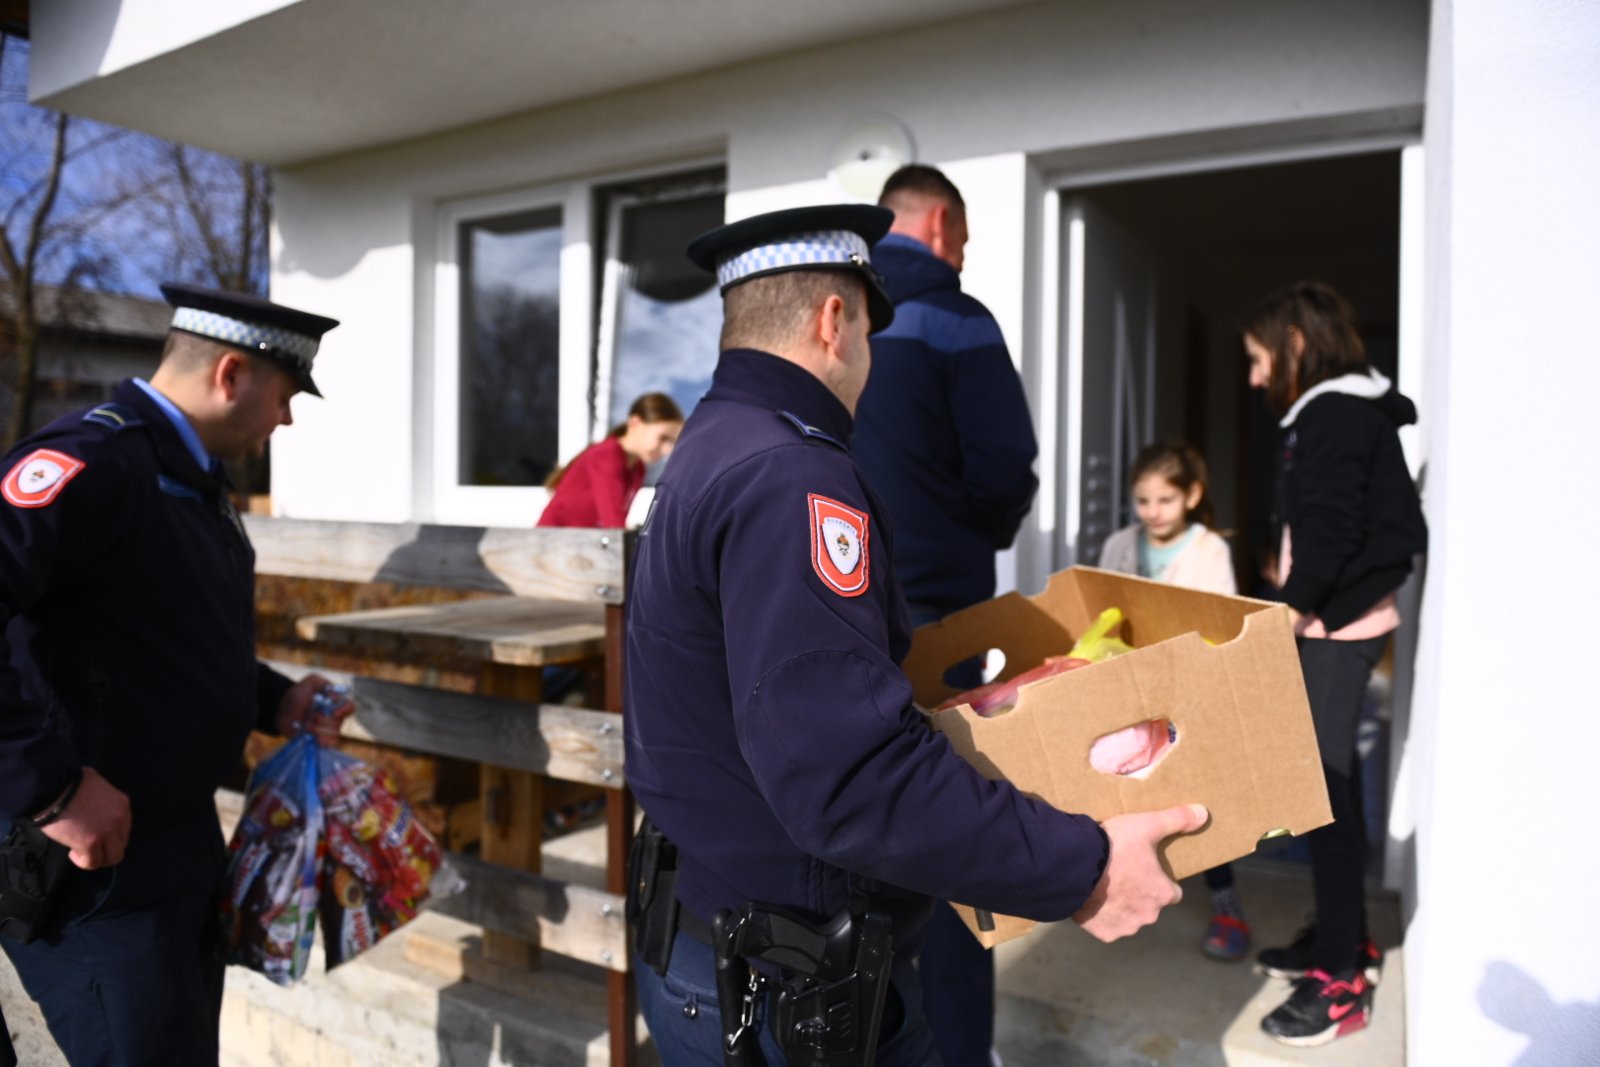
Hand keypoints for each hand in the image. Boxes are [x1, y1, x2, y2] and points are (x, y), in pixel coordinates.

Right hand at [38, 767, 131, 869]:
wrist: (53, 786)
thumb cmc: (70, 783)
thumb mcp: (96, 784)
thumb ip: (102, 798)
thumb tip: (95, 806)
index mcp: (122, 805)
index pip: (125, 829)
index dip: (110, 835)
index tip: (95, 834)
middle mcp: (119, 819)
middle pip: (121, 845)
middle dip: (106, 848)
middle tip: (89, 846)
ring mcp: (107, 832)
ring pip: (112, 858)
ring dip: (98, 858)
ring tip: (81, 852)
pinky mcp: (90, 843)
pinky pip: (93, 862)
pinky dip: (83, 861)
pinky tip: (72, 852)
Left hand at [276, 673, 352, 746]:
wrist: (282, 709)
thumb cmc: (298, 694)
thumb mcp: (311, 682)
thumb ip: (324, 684)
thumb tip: (335, 697)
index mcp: (335, 703)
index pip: (349, 707)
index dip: (344, 711)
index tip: (334, 713)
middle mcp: (335, 717)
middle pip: (339, 722)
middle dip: (323, 720)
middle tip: (310, 716)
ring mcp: (328, 729)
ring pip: (334, 734)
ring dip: (318, 730)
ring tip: (306, 726)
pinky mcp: (320, 740)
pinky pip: (329, 744)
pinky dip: (322, 742)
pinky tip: (313, 738)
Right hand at [1072, 803, 1207, 941]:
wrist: (1075, 865)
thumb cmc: (1114, 846)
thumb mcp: (1147, 825)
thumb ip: (1176, 819)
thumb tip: (1203, 812)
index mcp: (1163, 892)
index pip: (1172, 892)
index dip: (1160, 880)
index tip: (1144, 868)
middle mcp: (1149, 915)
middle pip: (1149, 905)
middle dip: (1139, 893)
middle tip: (1120, 873)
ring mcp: (1126, 926)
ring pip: (1129, 917)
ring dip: (1121, 906)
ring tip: (1103, 885)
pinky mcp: (1105, 933)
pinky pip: (1108, 927)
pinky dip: (1102, 917)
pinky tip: (1092, 900)